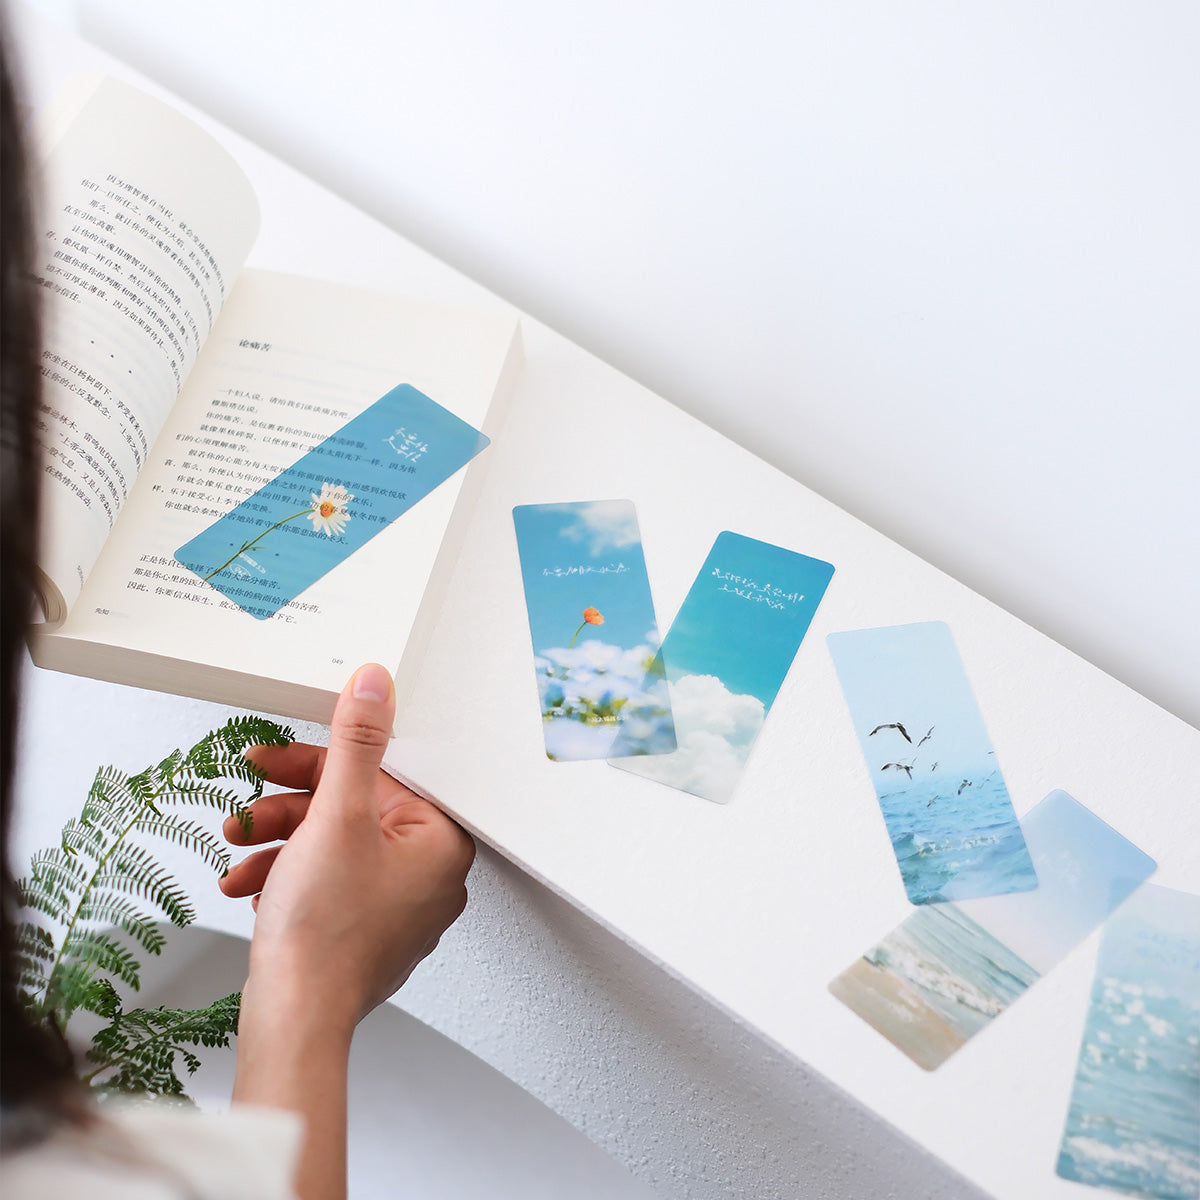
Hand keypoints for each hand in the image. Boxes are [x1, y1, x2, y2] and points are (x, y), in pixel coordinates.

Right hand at [220, 662, 474, 1029]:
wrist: (294, 1019)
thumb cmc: (324, 934)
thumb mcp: (336, 815)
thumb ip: (356, 744)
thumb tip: (375, 686)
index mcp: (440, 842)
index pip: (384, 773)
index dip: (323, 760)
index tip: (280, 757)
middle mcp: (429, 874)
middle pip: (355, 808)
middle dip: (291, 807)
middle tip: (249, 807)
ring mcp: (398, 906)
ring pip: (334, 845)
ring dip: (280, 842)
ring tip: (240, 852)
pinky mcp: (366, 929)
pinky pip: (328, 881)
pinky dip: (288, 876)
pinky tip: (251, 885)